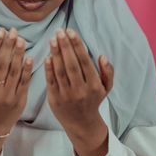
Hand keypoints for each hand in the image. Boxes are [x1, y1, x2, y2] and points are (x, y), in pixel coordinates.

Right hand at [0, 27, 32, 134]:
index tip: (0, 32)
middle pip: (2, 64)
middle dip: (8, 46)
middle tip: (13, 32)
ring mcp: (7, 96)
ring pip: (14, 72)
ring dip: (19, 54)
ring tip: (21, 40)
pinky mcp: (19, 100)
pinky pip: (24, 82)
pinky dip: (27, 69)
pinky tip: (30, 57)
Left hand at [45, 28, 113, 155]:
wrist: (81, 123)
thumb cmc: (93, 100)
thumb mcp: (106, 88)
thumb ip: (107, 72)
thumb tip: (102, 56)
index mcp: (94, 86)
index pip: (84, 61)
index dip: (77, 45)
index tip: (71, 32)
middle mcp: (81, 90)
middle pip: (71, 64)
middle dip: (65, 46)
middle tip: (59, 31)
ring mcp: (67, 95)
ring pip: (60, 71)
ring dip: (55, 54)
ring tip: (52, 39)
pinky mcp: (54, 99)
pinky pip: (51, 81)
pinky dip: (48, 68)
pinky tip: (47, 56)